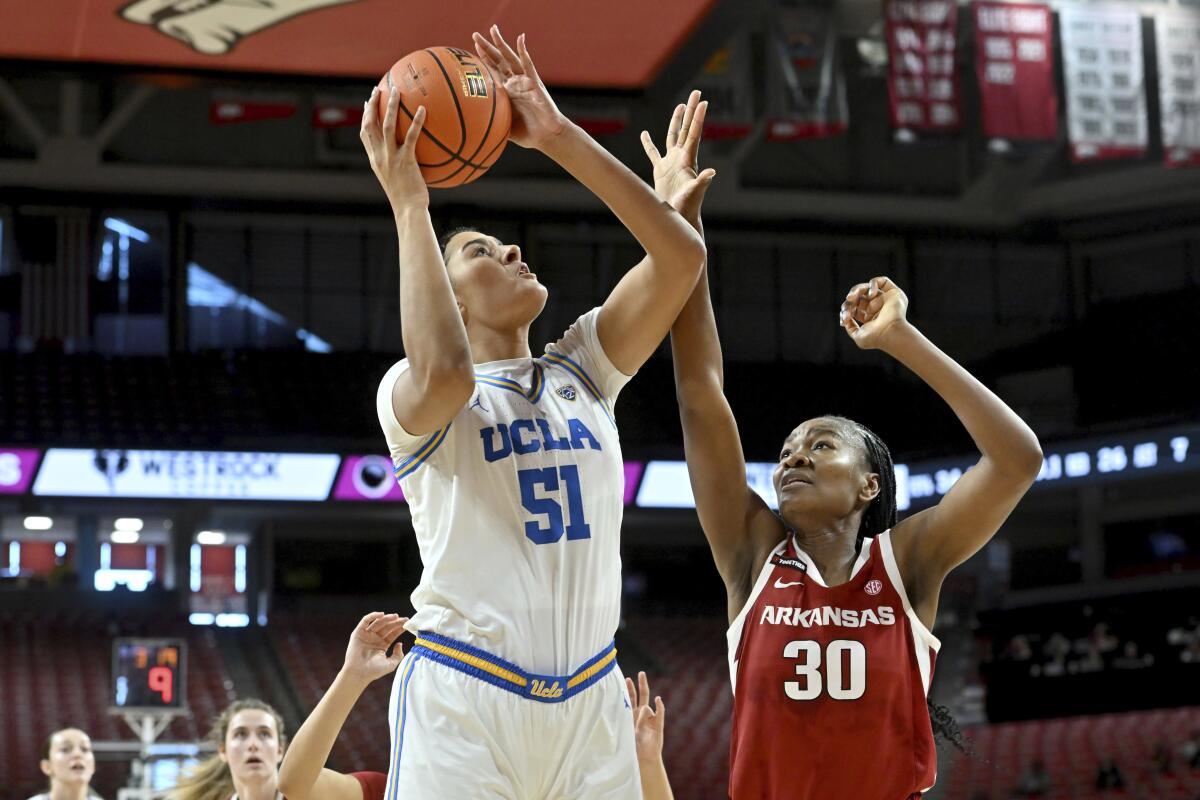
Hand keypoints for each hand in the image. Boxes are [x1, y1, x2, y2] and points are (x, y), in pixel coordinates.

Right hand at [341, 612, 407, 684]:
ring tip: (395, 616)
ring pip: (378, 623)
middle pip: (387, 627)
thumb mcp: (391, 664)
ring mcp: (367, 635)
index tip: (408, 623)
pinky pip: (365, 621)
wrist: (359, 673)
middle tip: (404, 619)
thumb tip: (400, 643)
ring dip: (387, 618)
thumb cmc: (373, 671)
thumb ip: (398, 655)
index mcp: (382, 644)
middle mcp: (375, 638)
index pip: (393, 633)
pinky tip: (381, 615)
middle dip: (396, 622)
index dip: (400, 628)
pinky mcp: (358, 633)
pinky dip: (373, 616)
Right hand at [360, 87, 428, 210]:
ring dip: (390, 106)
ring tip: (396, 91)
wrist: (408, 210)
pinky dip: (416, 121)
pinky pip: (411, 136)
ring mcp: (391, 158)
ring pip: (387, 125)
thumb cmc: (407, 199)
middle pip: (371, 124)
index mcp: (375, 160)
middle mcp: (379, 156)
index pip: (365, 134)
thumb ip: (398, 165)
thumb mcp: (397, 180)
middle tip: (378, 89)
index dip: (365, 116)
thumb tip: (410, 156)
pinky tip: (423, 109)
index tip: (367, 103)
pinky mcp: (405, 160)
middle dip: (373, 104)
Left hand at [472, 26, 566, 149]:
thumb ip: (490, 120)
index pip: (492, 71)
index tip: (471, 49)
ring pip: (511, 58)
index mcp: (506, 91)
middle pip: (498, 60)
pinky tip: (520, 39)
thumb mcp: (502, 125)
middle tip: (475, 34)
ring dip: (501, 44)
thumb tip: (469, 126)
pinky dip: (524, 51)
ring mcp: (525, 81)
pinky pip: (528, 65)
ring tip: (493, 30)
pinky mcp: (535, 83)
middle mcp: (515, 82)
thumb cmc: (527, 133)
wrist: (546, 136)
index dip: (483, 60)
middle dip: (487, 47)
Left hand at [626, 671, 665, 763]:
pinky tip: (658, 700)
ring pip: (647, 705)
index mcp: (632, 715)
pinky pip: (659, 713)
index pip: (631, 698)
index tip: (627, 678)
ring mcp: (651, 719)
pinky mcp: (658, 725)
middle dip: (641, 684)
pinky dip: (659, 706)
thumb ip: (628, 719)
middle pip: (642, 695)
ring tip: (640, 727)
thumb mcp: (625, 730)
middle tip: (641, 672)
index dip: (629, 689)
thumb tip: (638, 707)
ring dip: (643, 711)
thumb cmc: (632, 746)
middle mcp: (642, 714)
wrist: (644, 758)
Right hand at [641, 90, 715, 224]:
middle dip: (691, 111)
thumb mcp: (694, 193)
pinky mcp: (661, 170)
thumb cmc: (688, 207)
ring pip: (673, 136)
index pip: (694, 133)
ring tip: (680, 106)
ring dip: (677, 121)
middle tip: (696, 93)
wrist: (680, 218)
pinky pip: (653, 153)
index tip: (703, 101)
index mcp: (689, 160)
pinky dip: (649, 144)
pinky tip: (645, 134)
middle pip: (687, 128)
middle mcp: (681, 158)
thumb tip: (712, 173)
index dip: (698, 117)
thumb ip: (702, 182)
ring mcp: (671, 163)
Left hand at [840, 276, 910, 350]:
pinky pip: (882, 281)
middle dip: (849, 301)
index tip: (844, 319)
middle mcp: (877, 308)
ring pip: (867, 288)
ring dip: (856, 290)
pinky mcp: (894, 293)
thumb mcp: (858, 336)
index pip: (854, 309)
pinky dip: (873, 284)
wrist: (890, 333)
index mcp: (870, 319)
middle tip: (847, 303)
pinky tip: (870, 295)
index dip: (846, 311)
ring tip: (851, 297)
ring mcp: (885, 300)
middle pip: (858, 298)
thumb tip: (846, 321)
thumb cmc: (875, 337)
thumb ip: (851, 328)